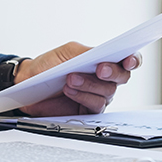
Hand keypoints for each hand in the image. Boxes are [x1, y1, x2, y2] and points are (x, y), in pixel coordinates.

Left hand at [14, 42, 141, 116]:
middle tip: (99, 69)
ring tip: (70, 79)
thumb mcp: (68, 52)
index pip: (126, 60)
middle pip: (122, 77)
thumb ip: (87, 52)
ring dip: (90, 84)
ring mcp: (96, 94)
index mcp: (102, 60)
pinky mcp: (87, 109)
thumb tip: (104, 54)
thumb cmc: (48, 66)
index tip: (128, 60)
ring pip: (107, 92)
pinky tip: (69, 90)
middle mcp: (103, 78)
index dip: (133, 60)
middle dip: (112, 72)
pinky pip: (95, 105)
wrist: (28, 82)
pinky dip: (82, 97)